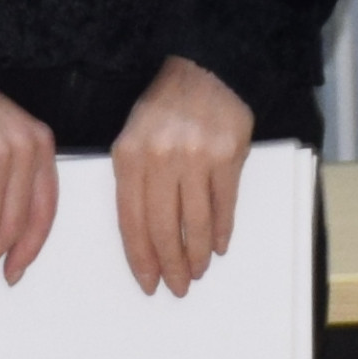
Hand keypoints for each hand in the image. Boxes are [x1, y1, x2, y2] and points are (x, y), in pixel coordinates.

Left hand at [108, 57, 254, 294]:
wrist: (205, 71)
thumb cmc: (164, 109)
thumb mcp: (133, 138)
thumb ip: (134, 183)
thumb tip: (145, 237)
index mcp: (129, 156)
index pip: (132, 221)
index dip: (141, 257)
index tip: (148, 282)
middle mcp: (161, 158)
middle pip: (164, 227)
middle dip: (171, 264)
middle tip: (178, 287)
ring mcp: (196, 157)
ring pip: (196, 221)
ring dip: (198, 254)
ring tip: (199, 271)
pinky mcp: (228, 155)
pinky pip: (224, 204)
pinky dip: (222, 230)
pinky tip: (219, 246)